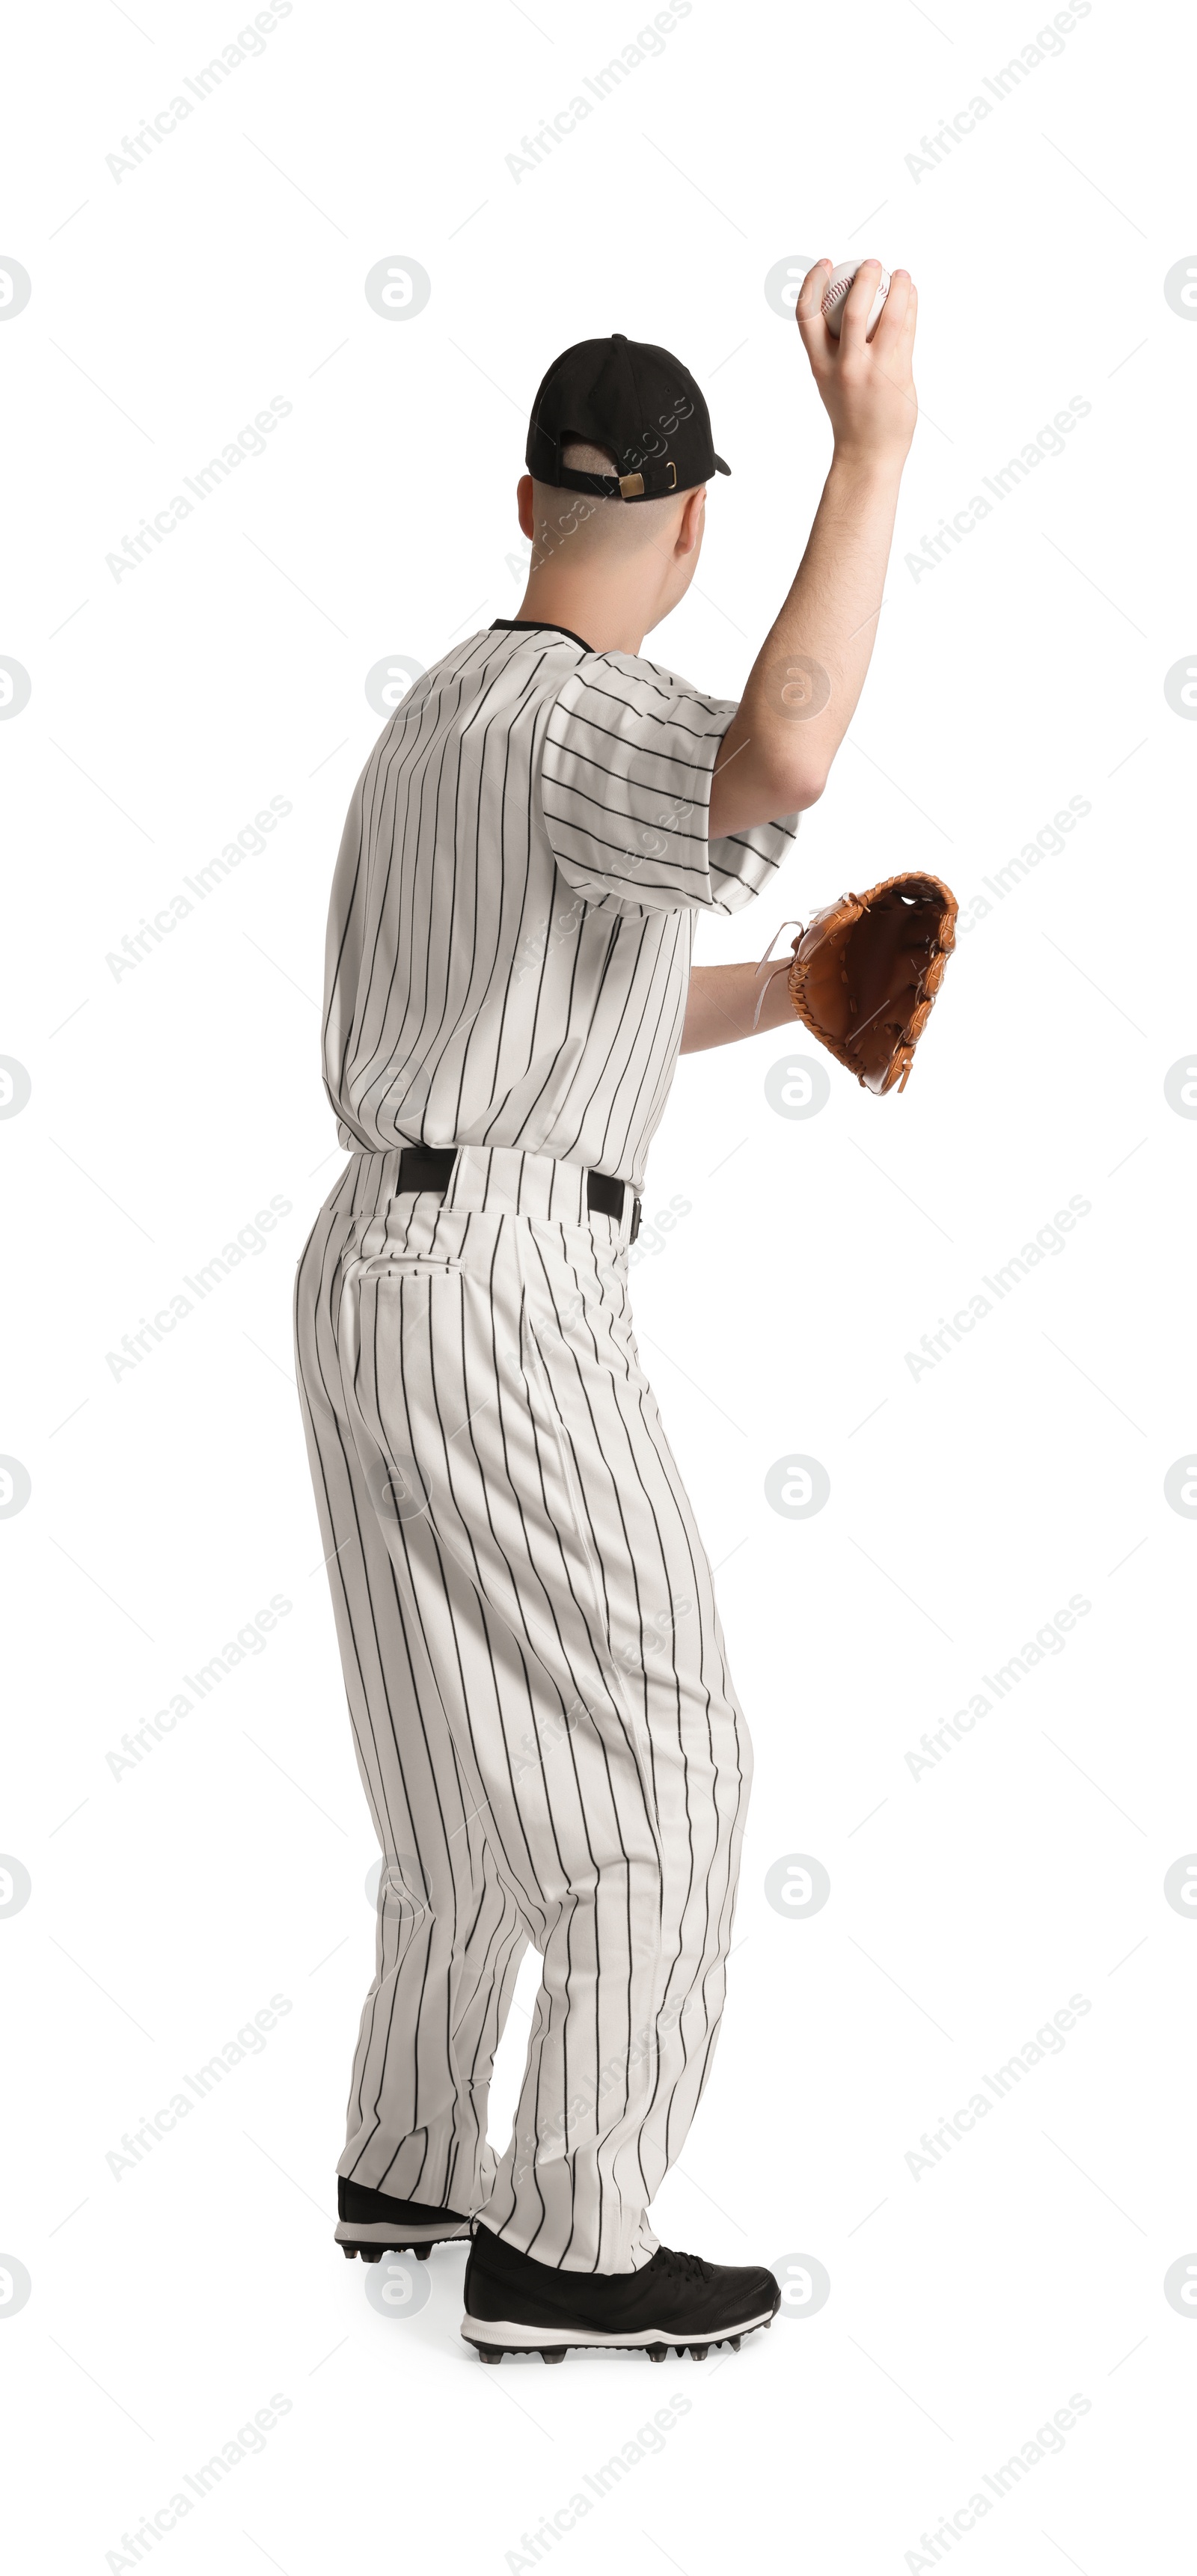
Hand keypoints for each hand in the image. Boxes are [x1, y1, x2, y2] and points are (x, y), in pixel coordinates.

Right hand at [795, 258, 918, 470]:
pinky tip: (912, 295)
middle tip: (873, 263)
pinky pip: (906, 331)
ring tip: (902, 275)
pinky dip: (911, 307)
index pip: (807, 315)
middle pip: (851, 308)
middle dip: (864, 277)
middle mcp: (845, 366)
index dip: (813, 283)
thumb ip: (834, 347)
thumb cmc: (850, 413)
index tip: (825, 264)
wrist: (868, 453)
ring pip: (888, 316)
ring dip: (898, 288)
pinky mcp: (898, 375)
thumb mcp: (830, 379)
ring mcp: (874, 371)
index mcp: (820, 365)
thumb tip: (846, 305)